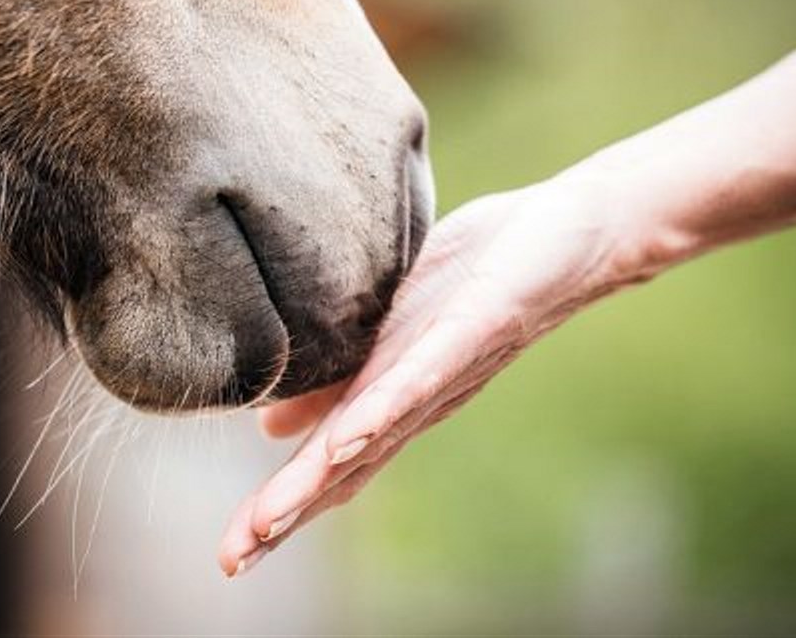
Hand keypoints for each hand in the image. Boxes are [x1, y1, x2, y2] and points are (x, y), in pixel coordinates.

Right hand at [218, 177, 630, 575]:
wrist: (567, 239)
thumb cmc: (474, 281)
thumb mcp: (386, 332)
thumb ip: (335, 381)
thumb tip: (274, 430)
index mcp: (387, 398)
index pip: (326, 466)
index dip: (279, 509)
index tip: (229, 554)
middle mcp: (413, 400)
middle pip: (340, 469)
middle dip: (286, 513)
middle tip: (233, 557)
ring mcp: (442, 371)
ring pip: (372, 437)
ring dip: (319, 478)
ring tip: (270, 518)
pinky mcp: (470, 332)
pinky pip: (422, 377)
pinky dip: (383, 411)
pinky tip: (348, 438)